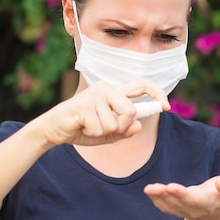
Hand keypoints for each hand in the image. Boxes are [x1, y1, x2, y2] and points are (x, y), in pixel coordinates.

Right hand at [34, 80, 169, 146]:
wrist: (53, 130)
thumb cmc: (81, 129)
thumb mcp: (106, 134)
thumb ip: (123, 131)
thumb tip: (138, 126)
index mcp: (114, 92)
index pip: (142, 86)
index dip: (157, 94)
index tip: (167, 107)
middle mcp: (106, 89)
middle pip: (130, 112)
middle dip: (121, 127)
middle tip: (103, 129)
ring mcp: (95, 95)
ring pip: (115, 123)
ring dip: (102, 132)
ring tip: (88, 126)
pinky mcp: (84, 105)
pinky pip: (100, 129)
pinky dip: (92, 134)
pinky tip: (80, 126)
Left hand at [144, 175, 219, 219]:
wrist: (213, 211)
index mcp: (208, 204)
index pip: (193, 200)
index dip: (182, 194)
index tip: (171, 187)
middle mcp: (194, 210)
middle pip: (178, 203)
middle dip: (167, 195)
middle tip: (156, 188)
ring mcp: (183, 212)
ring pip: (169, 206)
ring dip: (158, 197)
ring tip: (149, 189)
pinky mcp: (175, 210)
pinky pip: (164, 207)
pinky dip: (156, 199)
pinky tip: (149, 190)